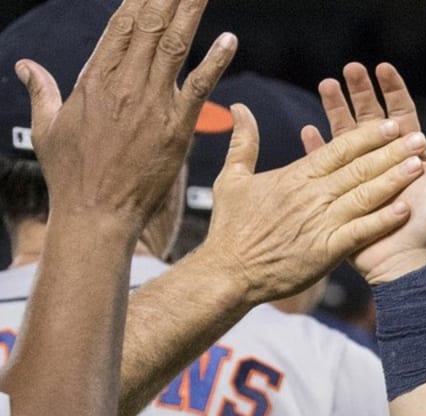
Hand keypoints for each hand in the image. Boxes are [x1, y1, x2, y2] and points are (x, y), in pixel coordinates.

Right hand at [18, 0, 236, 229]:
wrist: (94, 214)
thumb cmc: (71, 176)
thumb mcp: (48, 127)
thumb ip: (41, 91)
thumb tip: (26, 67)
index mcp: (94, 79)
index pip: (121, 26)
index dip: (139, 0)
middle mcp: (123, 84)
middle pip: (149, 26)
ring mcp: (151, 104)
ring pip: (174, 46)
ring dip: (190, 13)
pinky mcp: (175, 128)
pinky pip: (198, 88)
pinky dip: (215, 63)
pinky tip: (229, 40)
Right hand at [194, 111, 422, 306]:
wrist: (229, 273)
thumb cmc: (230, 228)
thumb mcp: (232, 179)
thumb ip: (242, 143)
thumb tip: (241, 110)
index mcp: (295, 177)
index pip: (337, 150)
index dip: (366, 136)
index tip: (389, 124)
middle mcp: (311, 196)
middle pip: (357, 167)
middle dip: (390, 151)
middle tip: (417, 137)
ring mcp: (320, 222)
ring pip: (363, 194)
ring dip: (393, 179)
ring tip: (420, 165)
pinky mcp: (326, 250)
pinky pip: (359, 231)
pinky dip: (382, 220)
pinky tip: (405, 210)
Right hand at [308, 63, 425, 283]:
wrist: (406, 261)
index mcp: (409, 155)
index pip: (401, 113)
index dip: (392, 89)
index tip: (383, 67)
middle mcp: (385, 162)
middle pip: (371, 119)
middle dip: (360, 92)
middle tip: (349, 67)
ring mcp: (363, 177)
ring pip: (347, 136)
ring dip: (335, 110)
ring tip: (326, 84)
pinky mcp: (343, 194)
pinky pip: (326, 167)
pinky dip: (317, 149)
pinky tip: (308, 130)